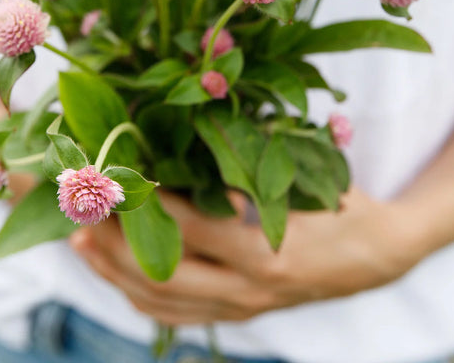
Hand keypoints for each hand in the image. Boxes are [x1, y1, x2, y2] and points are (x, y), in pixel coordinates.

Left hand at [69, 188, 420, 324]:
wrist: (377, 255)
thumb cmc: (339, 203)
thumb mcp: (302, 175)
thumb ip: (247, 165)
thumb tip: (185, 137)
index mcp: (265, 250)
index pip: (188, 228)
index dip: (145, 204)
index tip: (110, 177)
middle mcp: (248, 288)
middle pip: (161, 274)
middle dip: (112, 244)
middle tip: (77, 211)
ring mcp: (242, 308)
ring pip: (161, 301)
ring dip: (114, 273)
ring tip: (80, 242)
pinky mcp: (239, 315)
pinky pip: (177, 316)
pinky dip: (139, 296)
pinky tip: (114, 274)